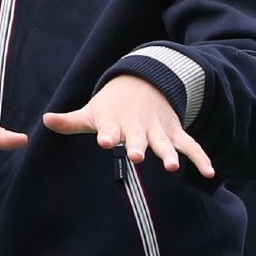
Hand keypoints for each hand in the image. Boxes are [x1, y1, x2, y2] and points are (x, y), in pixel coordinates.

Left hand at [45, 74, 214, 176]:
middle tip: (138, 156)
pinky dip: (201, 158)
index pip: (110, 130)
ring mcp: (159, 130)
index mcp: (116, 123)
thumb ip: (70, 121)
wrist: (144, 82)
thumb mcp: (91, 111)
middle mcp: (138, 127)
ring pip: (165, 143)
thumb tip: (45, 120)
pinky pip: (190, 146)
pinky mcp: (174, 133)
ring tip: (173, 167)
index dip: (108, 136)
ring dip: (169, 154)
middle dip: (138, 146)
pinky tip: (211, 172)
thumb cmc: (112, 104)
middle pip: (138, 138)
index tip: (105, 142)